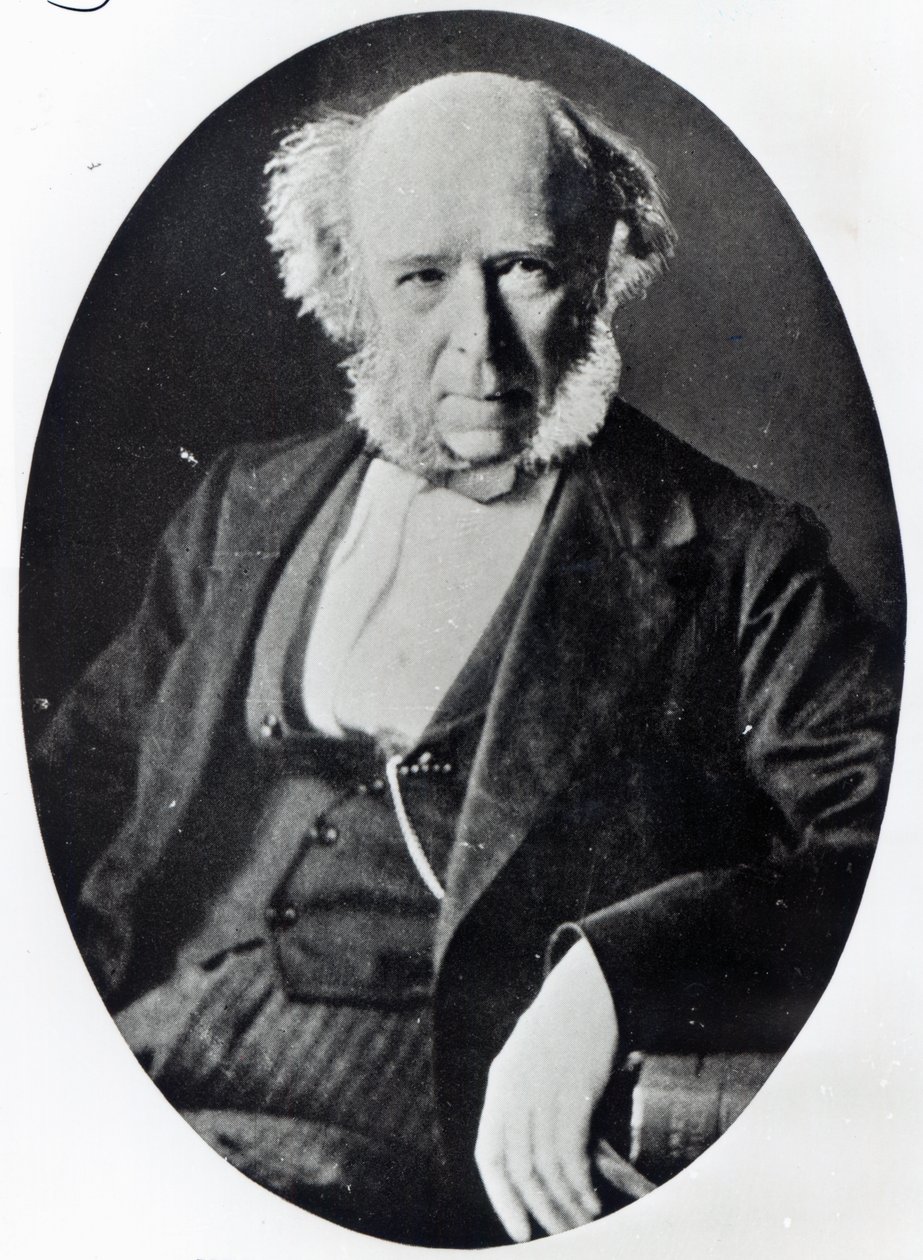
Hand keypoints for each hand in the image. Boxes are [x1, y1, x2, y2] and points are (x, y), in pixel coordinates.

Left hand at [474, 937, 617, 1240]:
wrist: (590, 986)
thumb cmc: (567, 1026)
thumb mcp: (533, 1059)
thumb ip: (527, 1098)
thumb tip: (539, 1149)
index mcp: (501, 1084)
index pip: (488, 1155)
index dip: (500, 1197)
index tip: (519, 1230)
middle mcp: (514, 1091)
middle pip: (519, 1169)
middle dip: (541, 1209)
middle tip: (563, 1234)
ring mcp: (542, 1090)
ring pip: (546, 1167)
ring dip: (565, 1202)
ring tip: (586, 1220)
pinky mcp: (572, 1090)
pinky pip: (569, 1152)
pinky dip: (579, 1182)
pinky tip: (592, 1198)